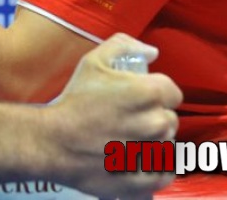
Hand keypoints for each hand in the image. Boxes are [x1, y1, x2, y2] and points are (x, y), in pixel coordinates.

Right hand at [46, 33, 180, 197]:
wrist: (54, 142)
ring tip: (127, 141)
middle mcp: (157, 124)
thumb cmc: (74, 101)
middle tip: (128, 120)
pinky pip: (163, 173)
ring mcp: (152, 154)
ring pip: (166, 146)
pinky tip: (135, 161)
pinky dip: (153, 169)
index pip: (172, 93)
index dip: (156, 95)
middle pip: (169, 120)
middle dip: (153, 118)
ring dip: (153, 143)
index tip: (139, 100)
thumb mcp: (93, 61)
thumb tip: (151, 52)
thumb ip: (124, 46)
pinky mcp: (145, 181)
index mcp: (149, 93)